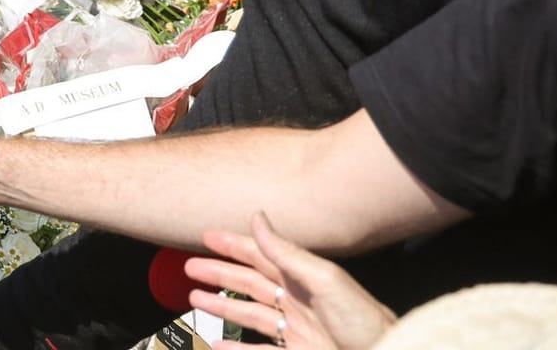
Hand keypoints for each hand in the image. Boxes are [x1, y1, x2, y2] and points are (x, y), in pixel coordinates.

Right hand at [186, 212, 396, 349]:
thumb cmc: (366, 323)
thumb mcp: (325, 280)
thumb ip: (287, 252)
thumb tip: (258, 218)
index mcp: (304, 279)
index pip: (261, 255)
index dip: (234, 244)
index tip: (207, 236)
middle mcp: (298, 302)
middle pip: (250, 283)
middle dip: (219, 273)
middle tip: (191, 267)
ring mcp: (298, 332)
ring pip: (250, 315)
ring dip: (222, 307)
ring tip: (195, 300)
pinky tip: (218, 346)